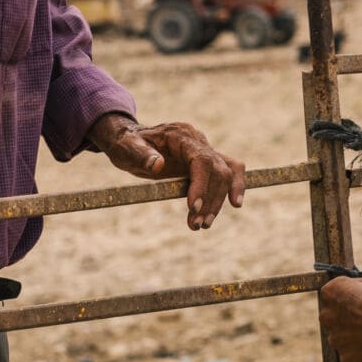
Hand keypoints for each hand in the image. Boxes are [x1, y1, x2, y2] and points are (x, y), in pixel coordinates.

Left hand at [91, 114, 246, 229]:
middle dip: (210, 200)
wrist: (130, 140)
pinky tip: (235, 204)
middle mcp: (198, 140)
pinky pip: (229, 170)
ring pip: (226, 173)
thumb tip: (157, 164)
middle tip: (196, 225)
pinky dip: (235, 186)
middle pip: (218, 170)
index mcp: (180, 135)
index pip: (201, 159)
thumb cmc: (127, 144)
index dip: (201, 184)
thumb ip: (141, 154)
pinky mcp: (207, 160)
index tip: (193, 208)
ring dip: (218, 201)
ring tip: (203, 224)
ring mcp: (205, 149)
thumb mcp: (127, 149)